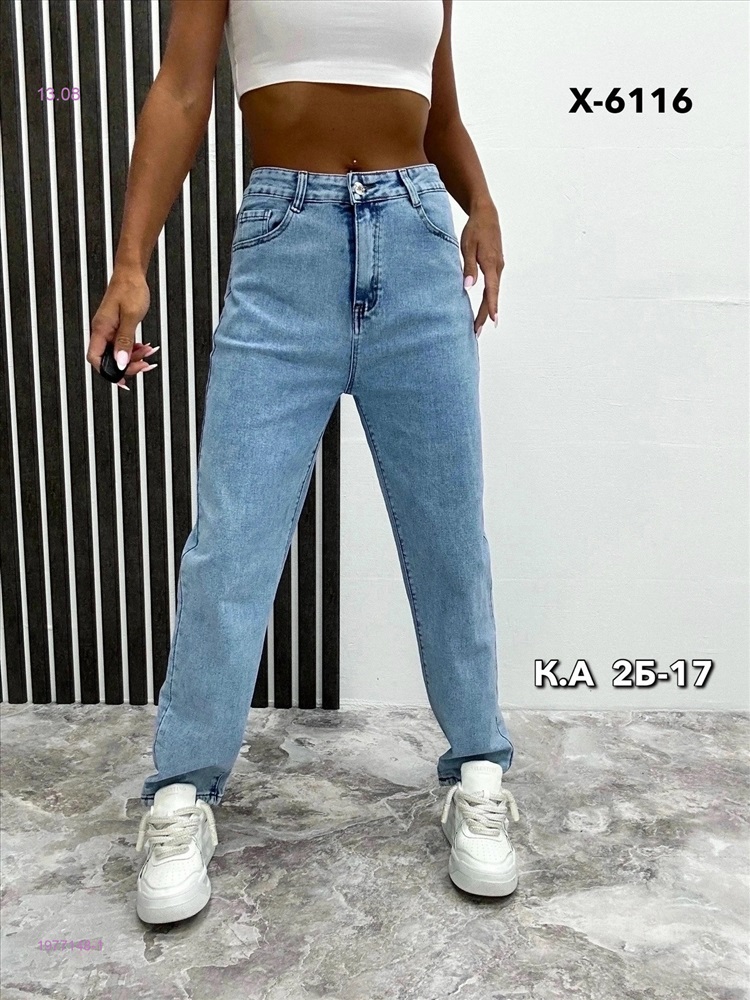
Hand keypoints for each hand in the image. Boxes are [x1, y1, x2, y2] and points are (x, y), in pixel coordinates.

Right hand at [86, 267, 154, 387]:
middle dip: (127, 366)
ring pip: (117, 353)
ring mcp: (109, 329)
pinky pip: (122, 345)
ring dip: (133, 358)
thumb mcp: (131, 317)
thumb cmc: (130, 289)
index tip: (124, 380)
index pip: (95, 359)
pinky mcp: (116, 327)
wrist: (132, 273)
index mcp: (100, 329)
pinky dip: (134, 349)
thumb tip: (121, 362)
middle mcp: (101, 331)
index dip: (108, 372)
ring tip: (148, 355)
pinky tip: (144, 348)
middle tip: (144, 365)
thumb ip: (125, 340)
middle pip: (108, 359)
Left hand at [461, 202, 504, 335]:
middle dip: (485, 315)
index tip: (493, 321)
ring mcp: (498, 267)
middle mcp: (497, 267)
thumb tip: (467, 287)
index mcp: (490, 264)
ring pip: (492, 292)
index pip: (491, 290)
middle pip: (492, 296)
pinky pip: (492, 285)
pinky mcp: (495, 265)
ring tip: (478, 324)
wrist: (486, 215)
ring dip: (486, 308)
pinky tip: (484, 306)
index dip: (491, 307)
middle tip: (477, 332)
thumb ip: (468, 268)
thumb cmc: (475, 230)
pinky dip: (489, 298)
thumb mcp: (467, 247)